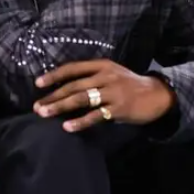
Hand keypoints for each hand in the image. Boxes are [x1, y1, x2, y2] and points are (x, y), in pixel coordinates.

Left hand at [33, 60, 174, 132]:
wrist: (157, 95)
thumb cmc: (130, 85)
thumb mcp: (113, 73)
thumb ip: (93, 77)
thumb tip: (65, 88)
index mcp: (103, 66)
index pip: (74, 68)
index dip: (55, 75)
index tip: (38, 83)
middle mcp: (106, 76)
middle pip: (74, 86)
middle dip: (53, 96)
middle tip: (36, 107)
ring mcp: (113, 92)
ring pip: (81, 99)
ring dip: (60, 107)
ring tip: (45, 114)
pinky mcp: (119, 108)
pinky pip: (95, 115)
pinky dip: (80, 121)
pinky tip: (67, 127)